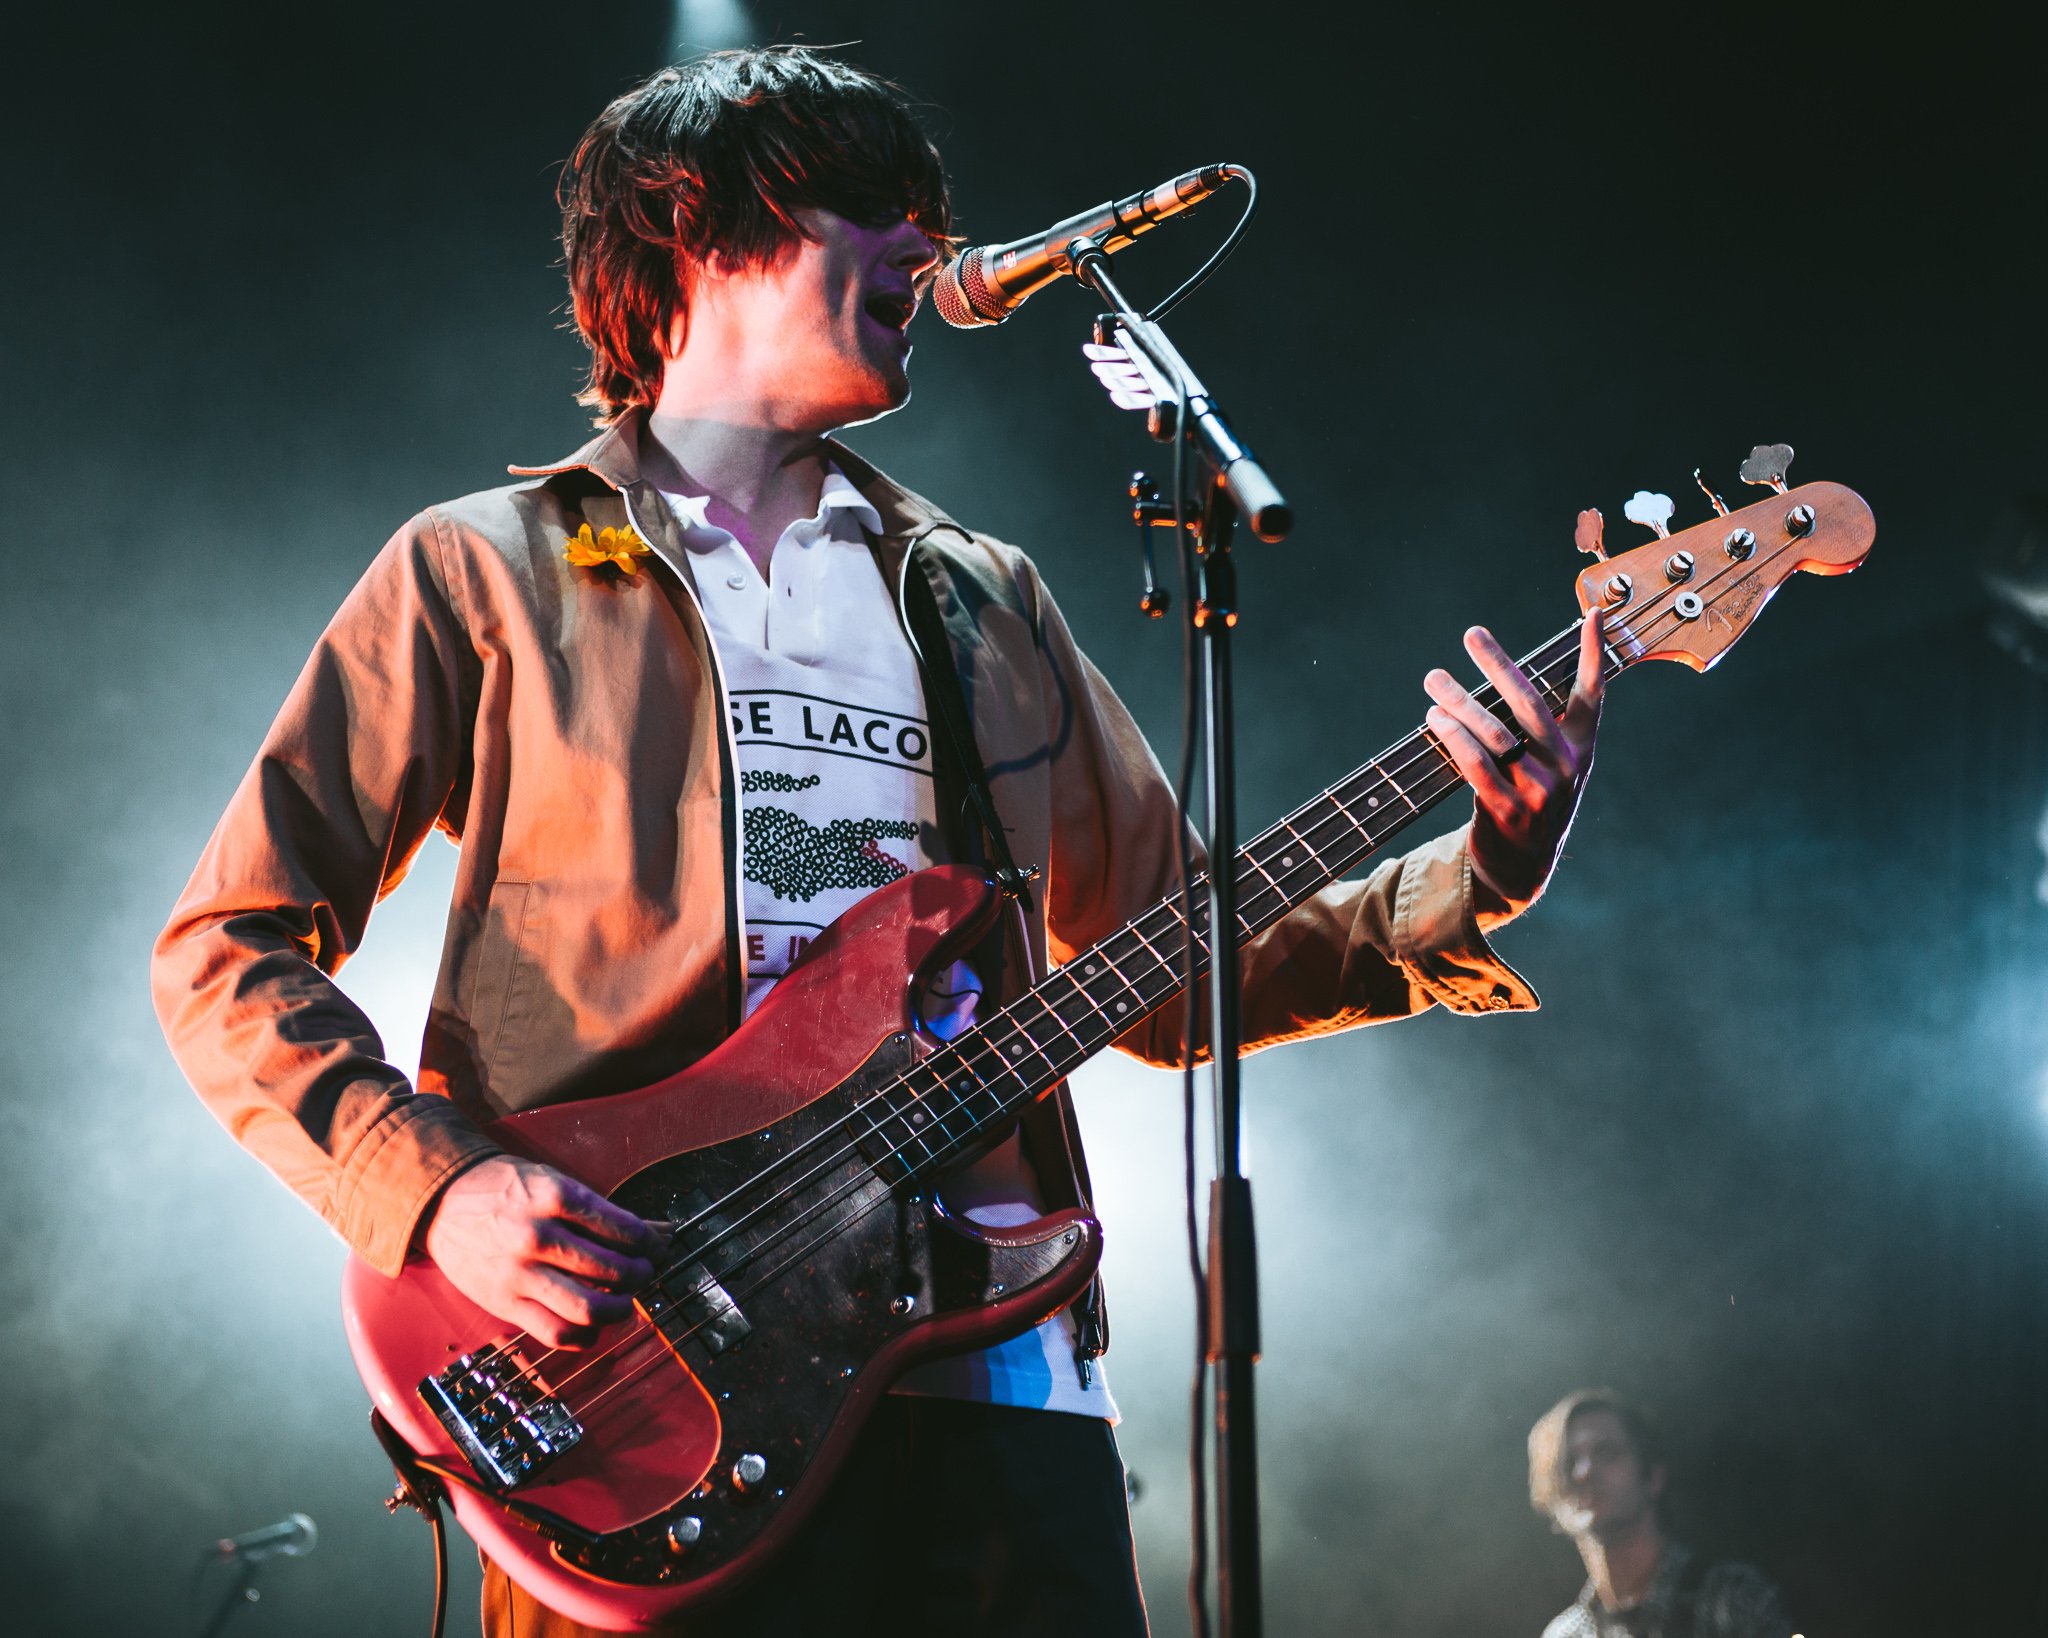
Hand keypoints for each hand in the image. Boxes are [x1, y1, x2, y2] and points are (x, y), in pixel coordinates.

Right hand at [422, 1155, 663, 1347]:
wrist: (442, 1201)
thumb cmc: (505, 1189)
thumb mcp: (553, 1181)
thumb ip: (600, 1210)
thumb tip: (658, 1232)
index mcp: (556, 1197)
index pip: (624, 1229)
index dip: (650, 1242)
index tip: (656, 1246)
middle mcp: (538, 1235)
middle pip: (614, 1270)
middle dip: (642, 1274)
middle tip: (645, 1272)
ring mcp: (519, 1273)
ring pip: (589, 1308)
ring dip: (620, 1308)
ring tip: (625, 1300)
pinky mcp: (503, 1303)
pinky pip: (556, 1333)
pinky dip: (585, 1335)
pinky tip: (592, 1324)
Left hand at [1423, 609, 1603, 918]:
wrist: (1523, 868)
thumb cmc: (1531, 801)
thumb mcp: (1551, 765)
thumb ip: (1540, 726)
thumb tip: (1507, 673)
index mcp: (1582, 750)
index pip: (1593, 695)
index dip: (1594, 655)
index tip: (1593, 614)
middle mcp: (1566, 768)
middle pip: (1530, 704)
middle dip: (1499, 664)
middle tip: (1472, 634)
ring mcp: (1538, 792)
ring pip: (1496, 734)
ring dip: (1460, 701)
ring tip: (1434, 678)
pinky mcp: (1507, 812)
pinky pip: (1477, 766)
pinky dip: (1454, 738)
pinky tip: (1435, 718)